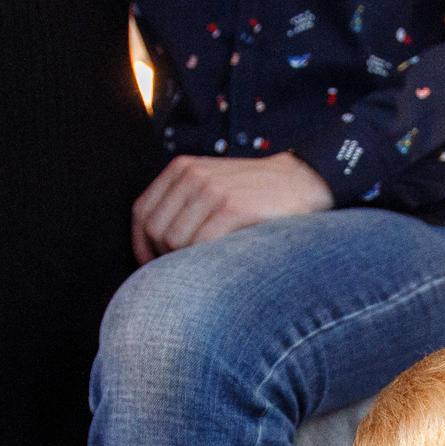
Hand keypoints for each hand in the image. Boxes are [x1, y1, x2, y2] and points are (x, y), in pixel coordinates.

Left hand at [131, 154, 334, 263]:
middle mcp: (192, 175)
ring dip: (186, 264)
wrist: (302, 182)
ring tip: (205, 271)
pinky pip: (202, 244)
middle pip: (156, 231)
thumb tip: (152, 248)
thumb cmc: (254, 195)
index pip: (142, 214)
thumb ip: (182, 205)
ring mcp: (213, 190)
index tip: (154, 269)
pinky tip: (219, 267)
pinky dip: (205, 262)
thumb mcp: (211, 186)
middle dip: (164, 260)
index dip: (142, 247)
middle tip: (183, 276)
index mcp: (181, 169)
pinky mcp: (234, 207)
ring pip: (175, 240)